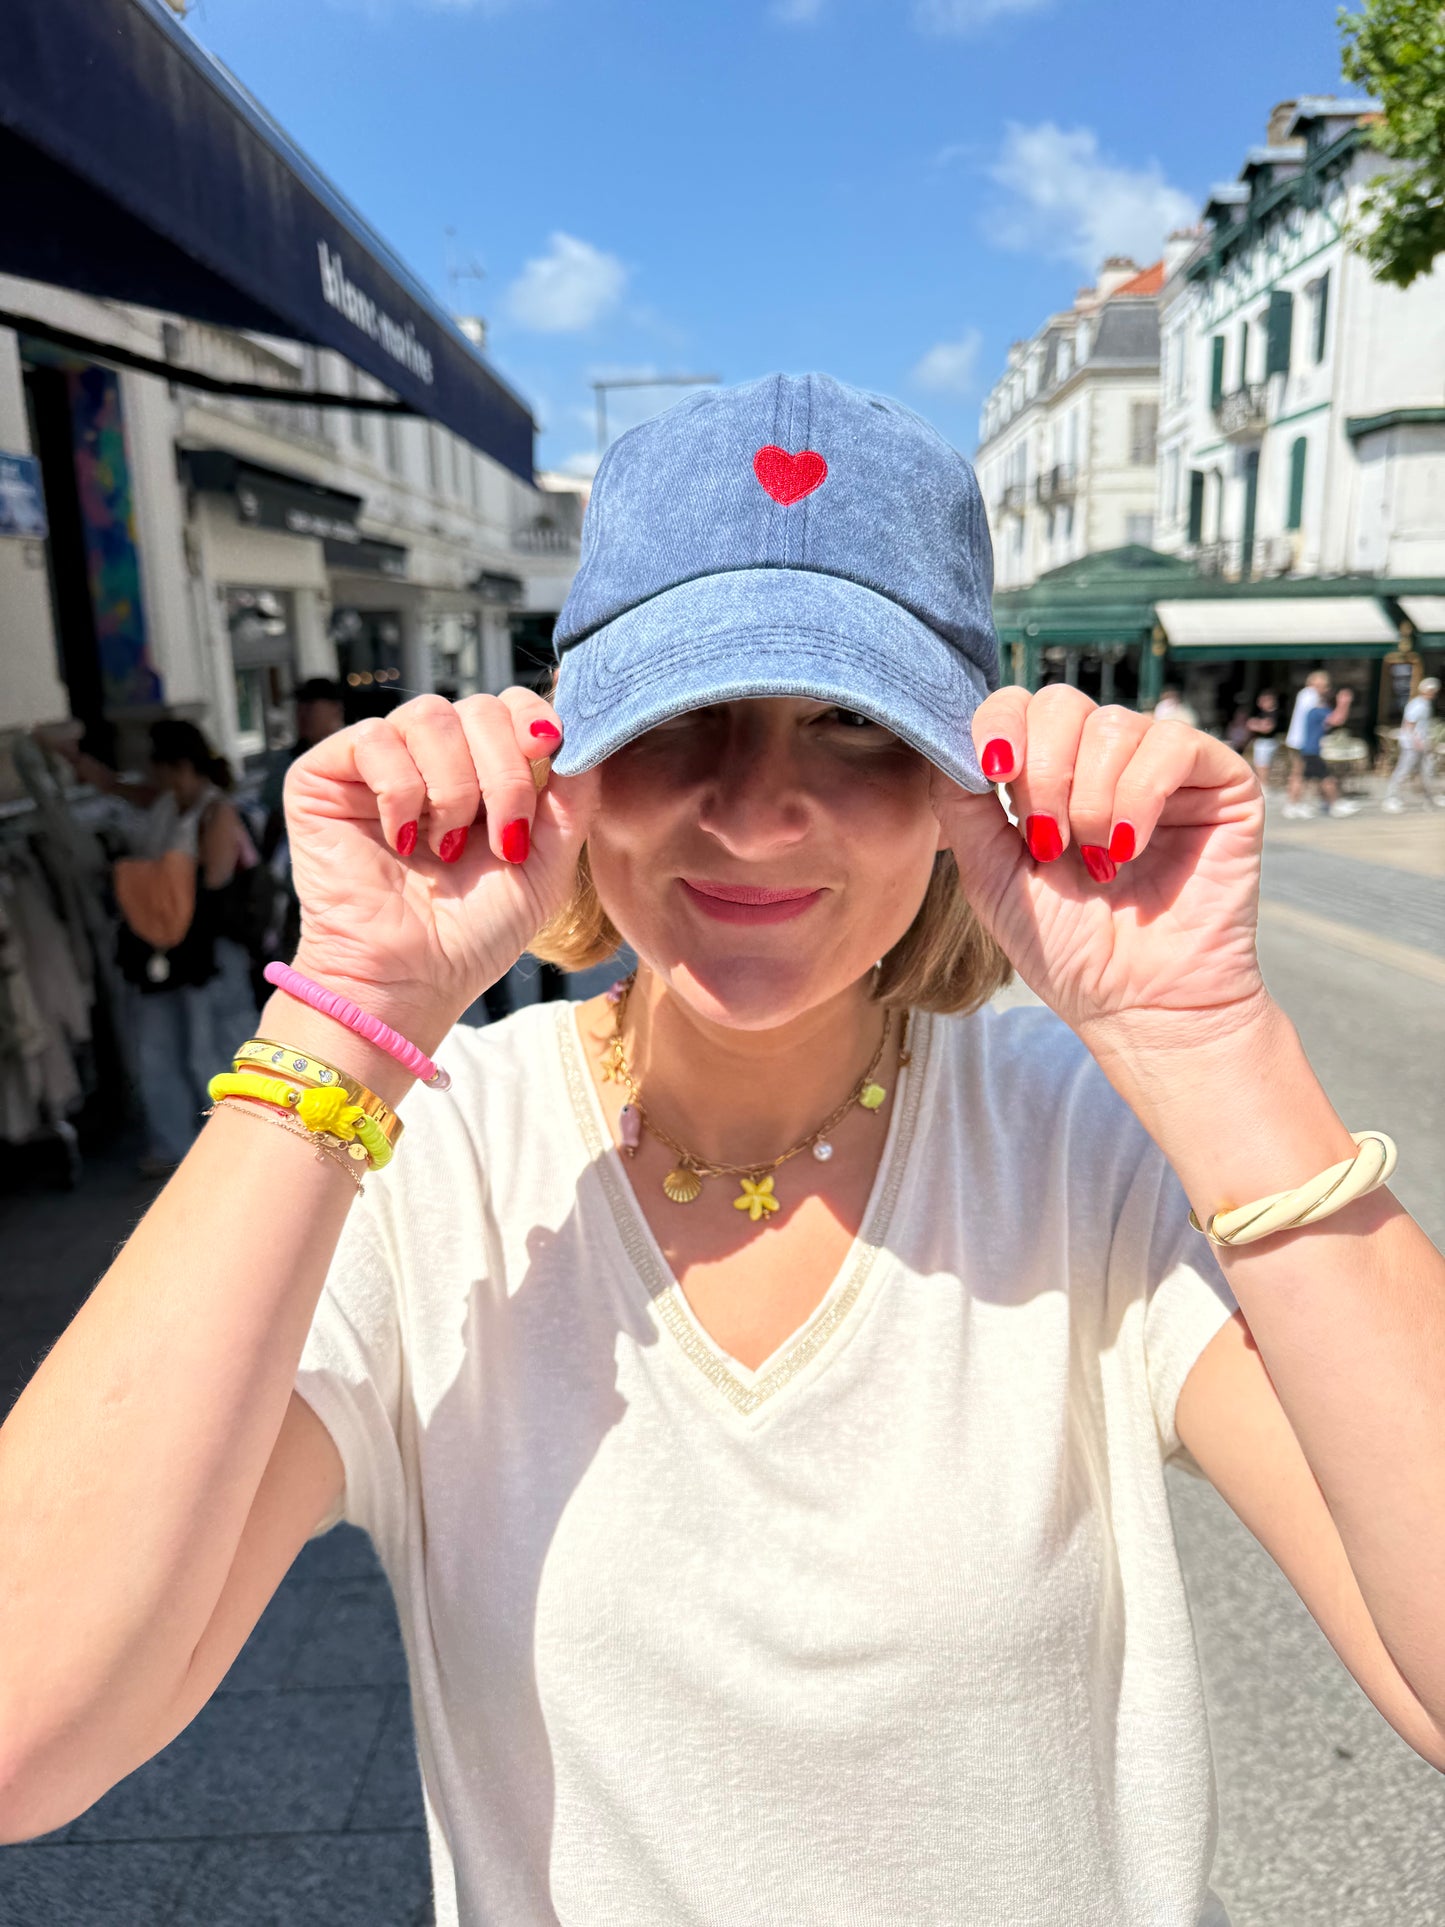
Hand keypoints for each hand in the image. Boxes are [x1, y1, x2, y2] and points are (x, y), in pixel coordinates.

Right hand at [283, 689, 596, 1033]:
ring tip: (445, 849)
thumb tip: (579, 729)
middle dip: (504, 775)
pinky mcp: (324, 775)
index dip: (534, 722)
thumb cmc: (475, 933)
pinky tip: (401, 841)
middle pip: (479, 707)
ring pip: (429, 716)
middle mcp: (429, 757)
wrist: (412, 980)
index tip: (548, 756)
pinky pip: (374, 739)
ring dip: (453, 789)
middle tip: (498, 841)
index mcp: (481, 770)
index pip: (511, 704)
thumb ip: (572, 797)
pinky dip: (400, 793)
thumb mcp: (548, 863)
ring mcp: (376, 763)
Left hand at [930, 686, 1267, 1050]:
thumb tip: (942, 739)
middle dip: (1042, 774)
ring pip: (1113, 723)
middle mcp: (1106, 760)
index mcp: (1050, 774)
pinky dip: (1139, 796)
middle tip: (1049, 845)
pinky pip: (1173, 744)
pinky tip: (1131, 848)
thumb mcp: (991, 875)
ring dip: (1090, 800)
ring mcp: (1164, 767)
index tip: (991, 775)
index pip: (1017, 705)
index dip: (997, 727)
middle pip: (1060, 702)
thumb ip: (961, 806)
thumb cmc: (1068, 950)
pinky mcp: (1220, 782)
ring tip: (1096, 863)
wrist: (1139, 1005)